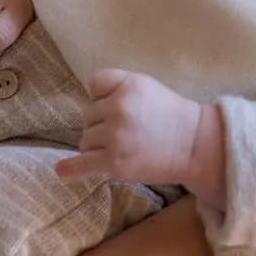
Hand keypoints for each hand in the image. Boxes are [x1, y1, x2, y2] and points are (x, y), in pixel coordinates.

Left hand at [56, 69, 201, 185]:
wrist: (194, 146)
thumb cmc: (171, 116)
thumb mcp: (147, 87)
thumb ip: (118, 86)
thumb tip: (88, 100)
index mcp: (128, 85)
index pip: (94, 84)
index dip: (103, 97)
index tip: (118, 107)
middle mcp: (119, 108)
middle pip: (87, 115)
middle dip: (101, 124)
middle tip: (127, 133)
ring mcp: (115, 136)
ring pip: (86, 140)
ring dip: (98, 145)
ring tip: (123, 149)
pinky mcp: (114, 162)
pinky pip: (84, 163)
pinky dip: (71, 168)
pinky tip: (61, 170)